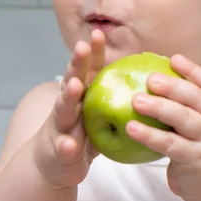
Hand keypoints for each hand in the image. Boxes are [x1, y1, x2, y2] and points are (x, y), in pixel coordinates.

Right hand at [34, 30, 105, 189]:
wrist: (53, 166)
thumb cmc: (80, 137)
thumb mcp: (97, 116)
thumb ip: (113, 99)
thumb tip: (147, 84)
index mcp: (80, 97)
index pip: (87, 71)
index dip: (93, 53)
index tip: (99, 33)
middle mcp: (67, 107)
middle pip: (72, 81)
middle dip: (76, 64)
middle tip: (82, 46)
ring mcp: (60, 127)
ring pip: (62, 110)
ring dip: (67, 97)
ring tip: (74, 86)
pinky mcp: (58, 151)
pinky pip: (62, 148)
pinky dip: (65, 145)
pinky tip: (69, 145)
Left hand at [126, 54, 200, 200]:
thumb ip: (191, 109)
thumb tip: (158, 81)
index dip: (193, 71)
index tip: (173, 58)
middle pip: (198, 99)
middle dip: (174, 86)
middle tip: (149, 79)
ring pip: (185, 119)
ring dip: (159, 107)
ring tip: (135, 100)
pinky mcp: (196, 161)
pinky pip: (170, 144)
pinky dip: (150, 135)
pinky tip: (130, 128)